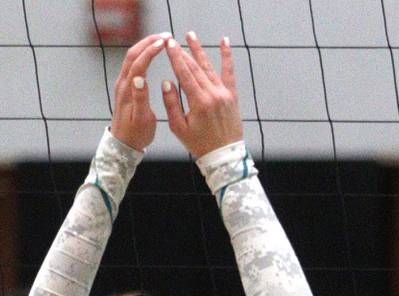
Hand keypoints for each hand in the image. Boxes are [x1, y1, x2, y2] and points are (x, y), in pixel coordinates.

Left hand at [109, 33, 166, 150]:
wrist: (123, 144)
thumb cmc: (136, 134)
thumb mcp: (141, 119)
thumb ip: (140, 98)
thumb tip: (139, 78)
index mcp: (128, 90)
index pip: (138, 63)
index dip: (151, 50)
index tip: (165, 42)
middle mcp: (123, 84)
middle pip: (133, 54)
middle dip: (148, 42)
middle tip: (166, 35)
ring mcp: (123, 84)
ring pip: (132, 57)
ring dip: (146, 45)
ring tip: (162, 40)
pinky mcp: (126, 86)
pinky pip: (133, 64)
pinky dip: (143, 53)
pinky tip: (153, 52)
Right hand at [162, 32, 241, 157]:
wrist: (224, 156)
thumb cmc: (199, 144)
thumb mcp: (179, 128)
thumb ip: (171, 104)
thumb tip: (166, 82)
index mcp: (199, 102)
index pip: (184, 74)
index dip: (175, 57)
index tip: (168, 44)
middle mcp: (213, 94)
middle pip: (195, 68)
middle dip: (183, 52)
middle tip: (173, 39)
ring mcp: (224, 93)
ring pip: (209, 67)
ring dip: (199, 50)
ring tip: (190, 35)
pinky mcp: (232, 95)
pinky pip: (229, 72)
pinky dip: (227, 56)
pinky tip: (225, 41)